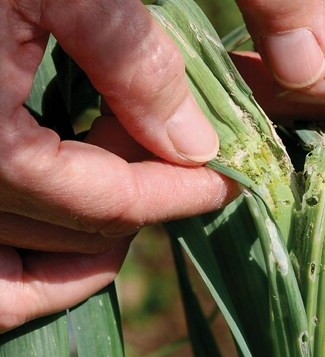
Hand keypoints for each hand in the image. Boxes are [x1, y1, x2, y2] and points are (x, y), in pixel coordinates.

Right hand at [0, 0, 237, 331]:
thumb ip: (130, 62)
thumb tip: (196, 142)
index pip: (113, 203)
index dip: (183, 193)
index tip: (228, 181)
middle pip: (82, 229)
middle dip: (149, 194)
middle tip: (181, 148)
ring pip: (37, 259)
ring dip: (99, 225)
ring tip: (129, 165)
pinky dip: (40, 268)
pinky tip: (77, 216)